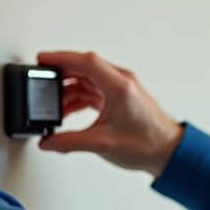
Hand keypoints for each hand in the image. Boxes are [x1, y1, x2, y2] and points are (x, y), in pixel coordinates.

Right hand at [35, 51, 182, 177]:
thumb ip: (70, 142)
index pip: (86, 62)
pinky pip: (93, 90)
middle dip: (61, 74)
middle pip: (84, 68)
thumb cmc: (148, 144)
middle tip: (42, 81)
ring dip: (69, 89)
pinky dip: (78, 97)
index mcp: (119, 86)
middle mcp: (121, 82)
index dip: (62, 58)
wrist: (168, 152)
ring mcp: (120, 89)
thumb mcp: (102, 144)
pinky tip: (67, 110)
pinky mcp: (119, 98)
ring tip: (52, 104)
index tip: (43, 60)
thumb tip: (49, 142)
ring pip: (87, 80)